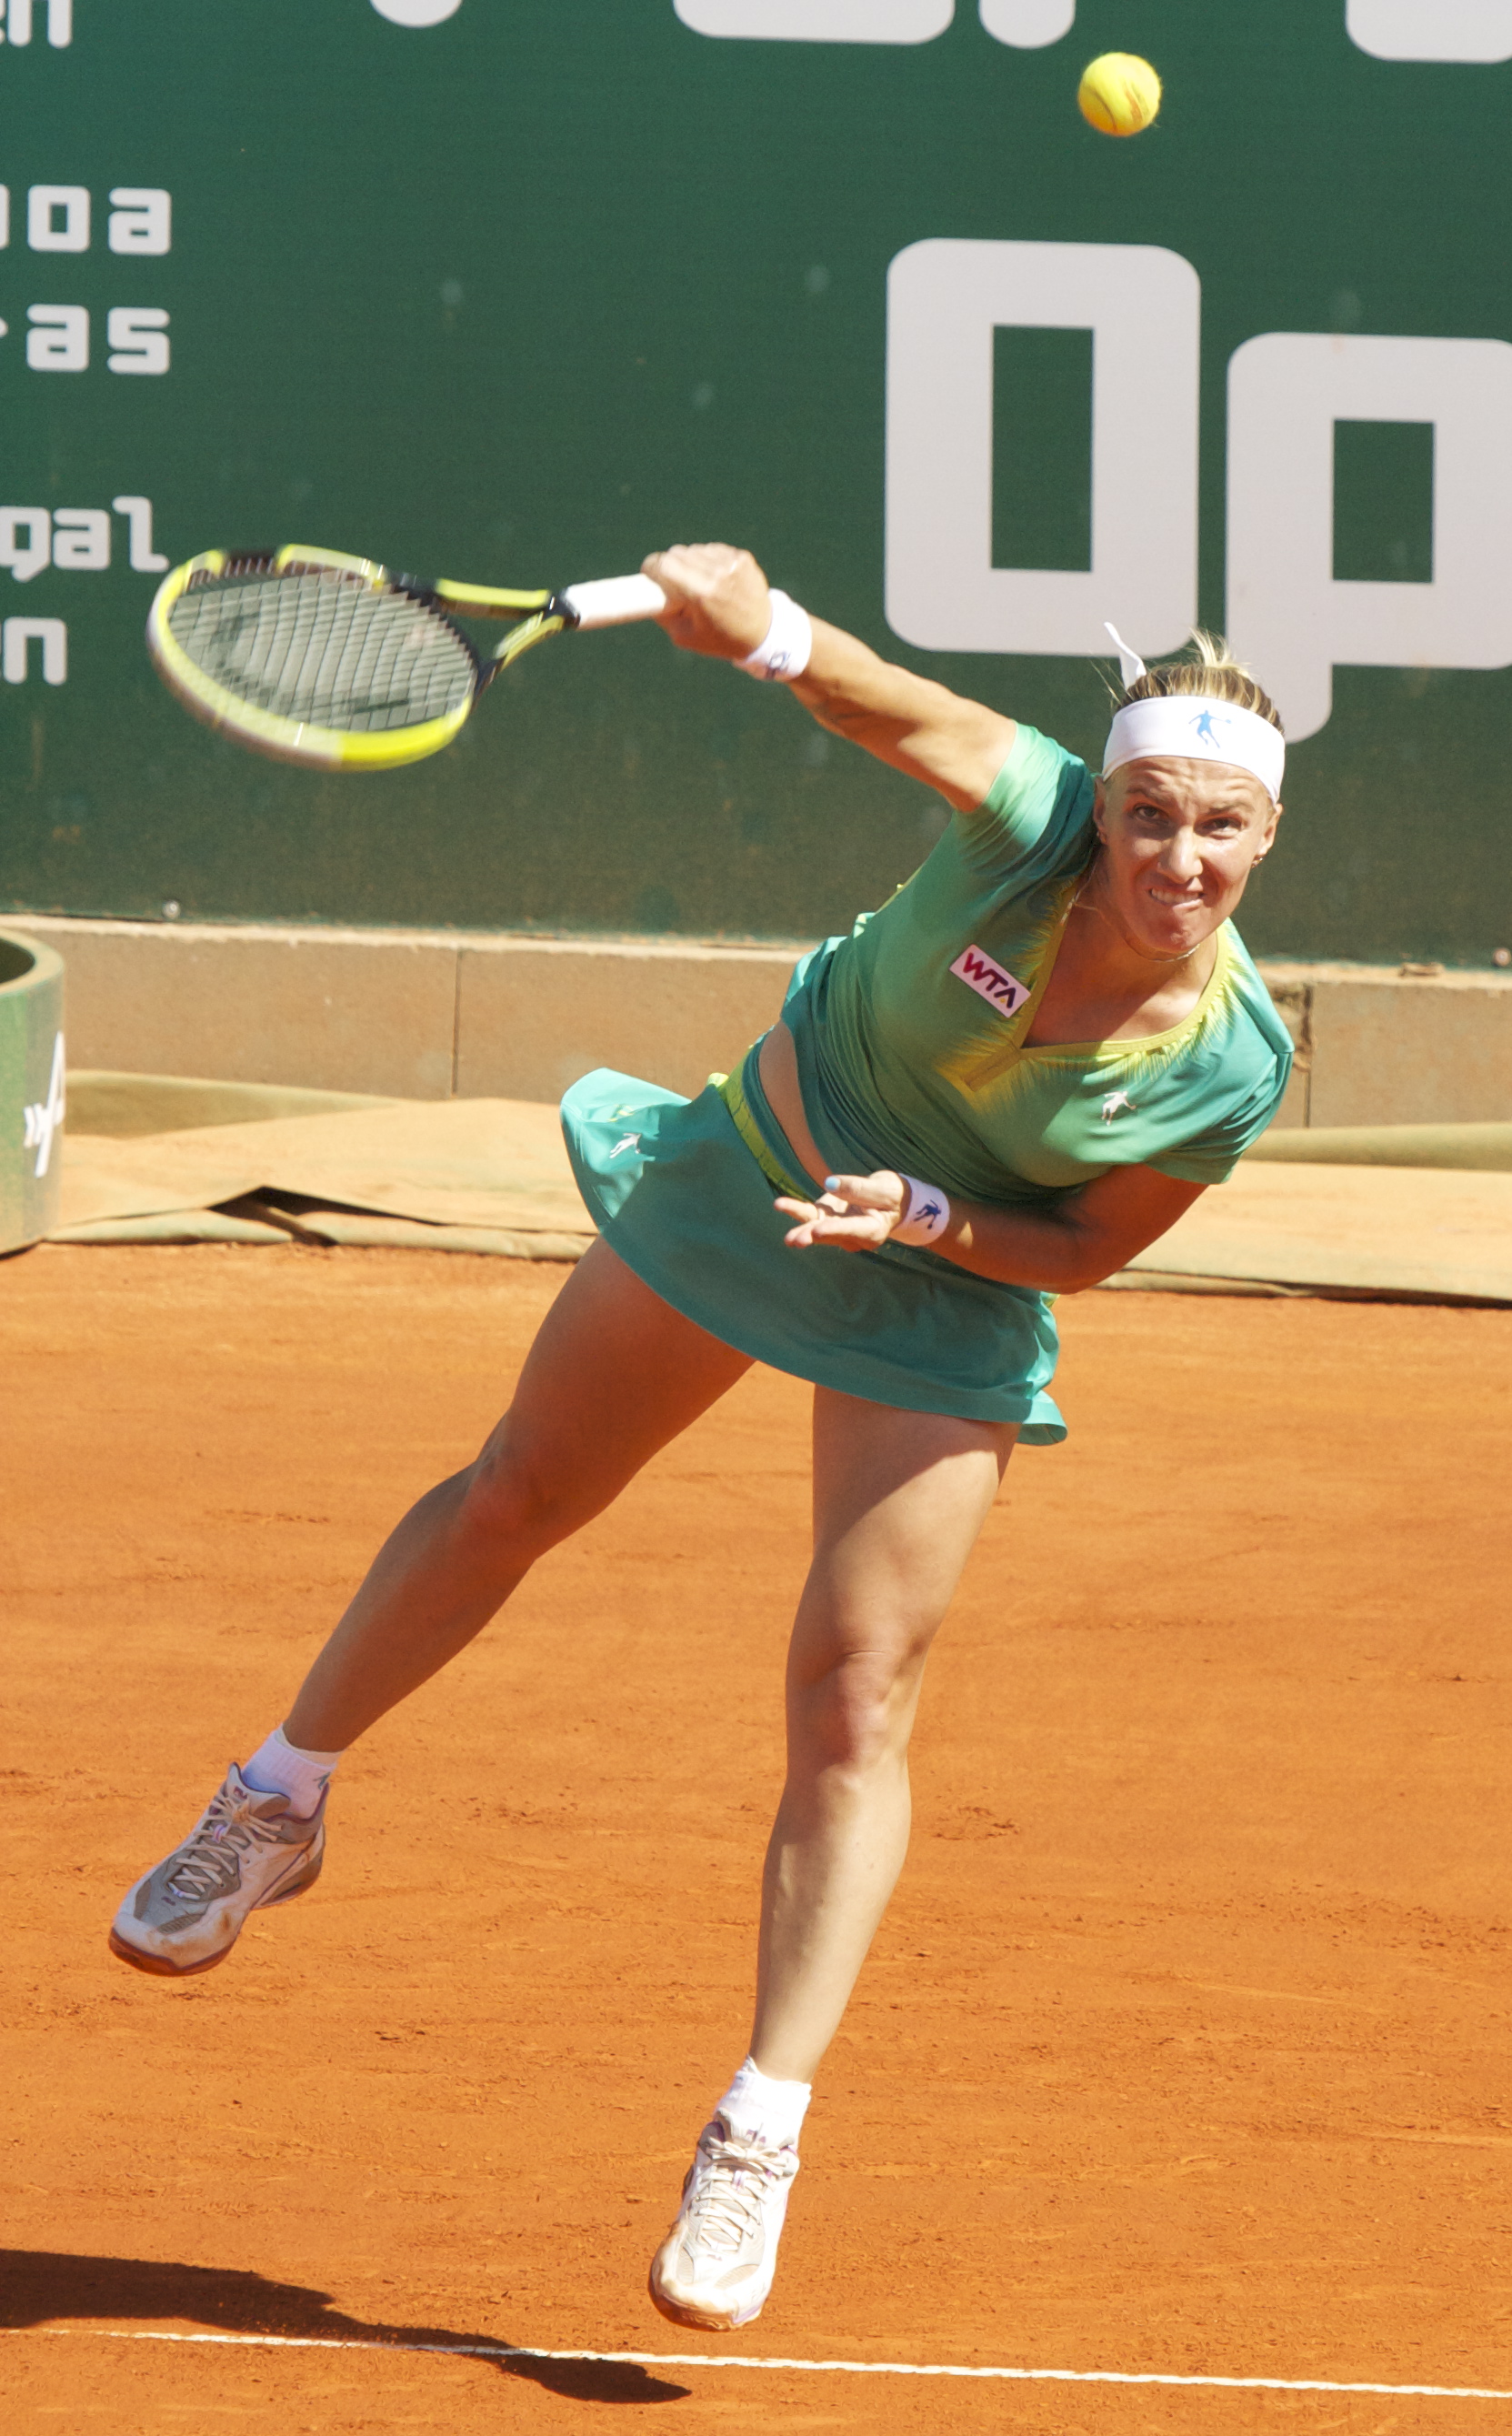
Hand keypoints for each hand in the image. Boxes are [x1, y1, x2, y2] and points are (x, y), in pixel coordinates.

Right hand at [641, 542, 771, 661]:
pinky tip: (713, 578)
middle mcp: (718, 573)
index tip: (648, 574)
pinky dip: (706, 561)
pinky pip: (711, 550)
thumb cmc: (720, 638)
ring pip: (693, 550)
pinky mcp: (741, 557)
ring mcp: (731, 562)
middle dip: (669, 566)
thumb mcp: (684, 635)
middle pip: (676, 554)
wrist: (763, 632)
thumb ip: (662, 612)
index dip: (651, 568)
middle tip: (671, 582)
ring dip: (688, 563)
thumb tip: (648, 590)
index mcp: (702, 593)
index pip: (664, 564)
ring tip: (696, 583)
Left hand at [774, 1171, 906, 1251]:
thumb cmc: (891, 1193)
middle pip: (830, 1235)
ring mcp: (837, 1228)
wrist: (890, 1198)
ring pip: (816, 1228)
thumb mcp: (884, 1188)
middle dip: (812, 1236)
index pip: (853, 1229)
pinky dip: (795, 1210)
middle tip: (795, 1240)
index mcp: (873, 1231)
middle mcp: (853, 1236)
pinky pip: (809, 1215)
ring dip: (801, 1230)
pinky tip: (780, 1205)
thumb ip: (859, 1188)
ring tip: (787, 1237)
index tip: (818, 1230)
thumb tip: (828, 1184)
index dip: (835, 1230)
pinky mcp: (826, 1217)